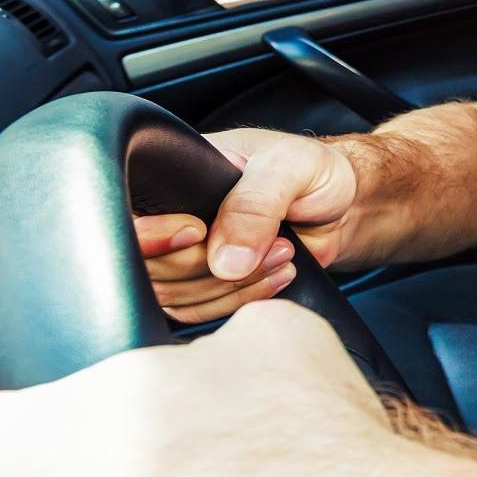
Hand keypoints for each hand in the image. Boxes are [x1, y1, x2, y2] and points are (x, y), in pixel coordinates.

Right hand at [134, 127, 360, 324]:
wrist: (347, 205)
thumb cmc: (316, 172)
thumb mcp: (290, 167)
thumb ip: (254, 204)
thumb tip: (222, 261)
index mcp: (174, 178)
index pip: (129, 217)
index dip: (154, 235)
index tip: (199, 232)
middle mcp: (171, 219)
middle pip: (152, 266)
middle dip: (211, 264)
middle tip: (271, 243)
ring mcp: (187, 256)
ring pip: (177, 295)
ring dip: (234, 285)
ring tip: (283, 253)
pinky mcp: (208, 285)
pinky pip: (203, 310)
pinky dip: (242, 300)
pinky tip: (278, 277)